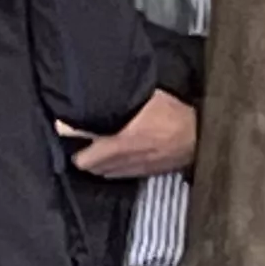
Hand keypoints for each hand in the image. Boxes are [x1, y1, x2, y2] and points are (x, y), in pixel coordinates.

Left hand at [70, 91, 198, 179]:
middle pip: (90, 166)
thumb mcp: (147, 98)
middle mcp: (124, 160)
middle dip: (83, 154)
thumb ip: (122, 99)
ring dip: (97, 162)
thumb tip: (100, 90)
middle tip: (78, 141)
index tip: (64, 133)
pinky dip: (114, 168)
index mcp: (121, 143)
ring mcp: (135, 169)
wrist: (200, 135)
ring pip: (104, 172)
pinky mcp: (146, 173)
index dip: (72, 142)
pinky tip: (117, 157)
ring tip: (94, 150)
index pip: (84, 154)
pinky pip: (121, 174)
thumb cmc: (175, 115)